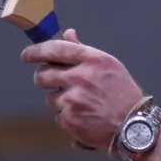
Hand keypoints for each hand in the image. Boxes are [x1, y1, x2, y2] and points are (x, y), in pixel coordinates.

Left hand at [23, 33, 144, 151]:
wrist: (134, 127)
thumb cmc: (123, 94)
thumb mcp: (108, 66)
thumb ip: (83, 51)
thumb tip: (68, 34)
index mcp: (92, 60)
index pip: (55, 49)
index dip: (35, 51)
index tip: (27, 55)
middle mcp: (80, 77)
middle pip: (43, 75)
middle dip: (44, 79)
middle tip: (53, 82)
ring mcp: (73, 99)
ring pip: (50, 98)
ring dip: (60, 101)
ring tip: (81, 105)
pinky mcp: (69, 119)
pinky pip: (57, 116)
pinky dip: (67, 117)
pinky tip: (84, 117)